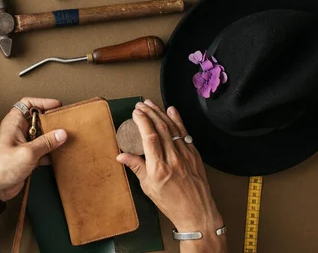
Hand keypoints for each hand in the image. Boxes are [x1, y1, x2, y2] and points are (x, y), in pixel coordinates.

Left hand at [0, 97, 67, 201]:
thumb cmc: (1, 168)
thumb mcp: (28, 153)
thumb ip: (46, 142)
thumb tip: (61, 133)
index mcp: (13, 123)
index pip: (27, 103)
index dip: (42, 102)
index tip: (56, 105)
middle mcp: (17, 131)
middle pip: (37, 118)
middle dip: (50, 120)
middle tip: (62, 122)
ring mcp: (22, 143)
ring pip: (40, 134)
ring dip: (51, 137)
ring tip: (63, 138)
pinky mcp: (26, 155)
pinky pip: (41, 148)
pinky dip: (49, 150)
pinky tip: (57, 155)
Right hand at [117, 100, 225, 251]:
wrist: (197, 213)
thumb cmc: (171, 203)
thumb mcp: (149, 188)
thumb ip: (136, 167)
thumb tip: (121, 156)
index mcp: (159, 168)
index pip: (150, 137)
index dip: (142, 122)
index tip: (136, 113)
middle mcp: (173, 159)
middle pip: (161, 128)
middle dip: (149, 113)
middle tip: (140, 105)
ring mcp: (186, 155)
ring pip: (172, 128)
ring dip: (161, 113)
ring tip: (151, 104)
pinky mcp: (194, 154)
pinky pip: (184, 133)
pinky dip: (177, 120)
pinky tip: (171, 111)